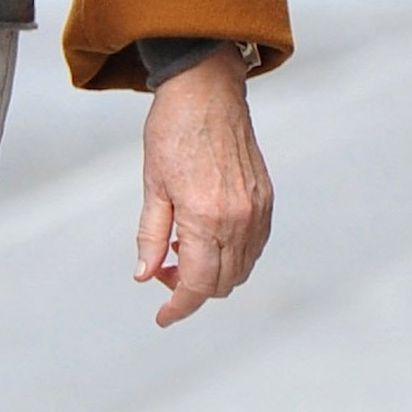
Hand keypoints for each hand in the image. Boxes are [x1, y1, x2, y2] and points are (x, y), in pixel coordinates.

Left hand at [134, 49, 271, 328]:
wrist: (208, 92)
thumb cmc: (173, 133)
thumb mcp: (152, 185)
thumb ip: (150, 235)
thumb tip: (145, 276)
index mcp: (205, 218)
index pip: (196, 284)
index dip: (178, 307)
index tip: (162, 318)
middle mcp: (238, 220)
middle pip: (221, 283)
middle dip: (190, 290)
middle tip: (161, 272)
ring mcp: (257, 211)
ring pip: (240, 269)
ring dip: (212, 274)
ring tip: (179, 252)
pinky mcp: (266, 201)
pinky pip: (253, 247)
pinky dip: (231, 256)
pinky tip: (205, 238)